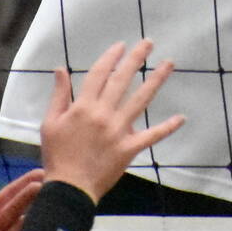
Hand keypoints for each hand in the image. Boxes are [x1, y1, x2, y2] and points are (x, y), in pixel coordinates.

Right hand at [38, 39, 183, 200]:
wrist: (69, 188)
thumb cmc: (57, 155)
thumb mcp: (50, 123)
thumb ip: (59, 95)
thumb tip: (61, 69)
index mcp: (83, 107)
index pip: (99, 74)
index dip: (111, 57)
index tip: (121, 46)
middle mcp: (103, 114)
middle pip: (122, 80)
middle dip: (136, 59)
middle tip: (149, 42)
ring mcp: (119, 131)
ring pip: (141, 100)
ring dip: (156, 80)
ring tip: (169, 63)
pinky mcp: (129, 148)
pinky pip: (151, 136)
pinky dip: (167, 128)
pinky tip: (181, 118)